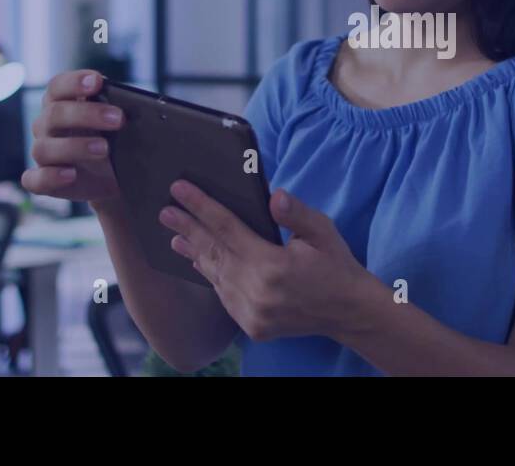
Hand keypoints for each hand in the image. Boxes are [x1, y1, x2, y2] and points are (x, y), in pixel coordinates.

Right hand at [20, 69, 123, 203]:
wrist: (114, 178)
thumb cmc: (114, 141)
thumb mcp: (120, 125)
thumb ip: (120, 111)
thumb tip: (139, 105)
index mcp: (61, 103)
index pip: (58, 86)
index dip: (74, 82)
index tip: (98, 81)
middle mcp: (47, 126)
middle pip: (55, 114)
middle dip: (87, 114)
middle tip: (118, 118)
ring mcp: (43, 153)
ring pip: (45, 148)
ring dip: (76, 146)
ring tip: (104, 148)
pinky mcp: (42, 180)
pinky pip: (35, 180)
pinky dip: (50, 176)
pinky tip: (70, 174)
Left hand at [158, 180, 374, 341]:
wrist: (349, 312)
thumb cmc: (336, 265)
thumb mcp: (322, 232)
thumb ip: (295, 214)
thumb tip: (273, 195)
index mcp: (272, 266)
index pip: (227, 228)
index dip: (202, 206)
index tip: (180, 189)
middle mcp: (257, 292)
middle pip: (214, 252)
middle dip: (188, 228)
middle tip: (165, 210)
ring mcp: (252, 313)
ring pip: (215, 275)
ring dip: (194, 252)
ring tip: (174, 235)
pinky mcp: (252, 326)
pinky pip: (224, 295)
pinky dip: (210, 275)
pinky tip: (200, 260)